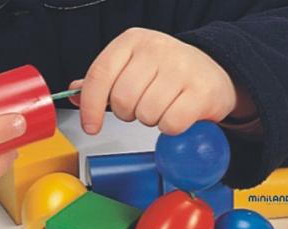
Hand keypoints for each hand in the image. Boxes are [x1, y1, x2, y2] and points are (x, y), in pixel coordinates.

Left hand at [71, 28, 253, 135]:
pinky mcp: (201, 91)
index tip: (91, 126)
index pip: (100, 75)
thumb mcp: (132, 67)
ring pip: (147, 113)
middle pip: (123, 99)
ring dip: (151, 121)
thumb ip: (104, 81)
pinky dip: (170, 128)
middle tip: (141, 108)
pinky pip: (171, 123)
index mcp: (133, 40)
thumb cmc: (169, 72)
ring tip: (162, 108)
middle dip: (129, 113)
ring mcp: (181, 68)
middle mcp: (156, 49)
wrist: (214, 73)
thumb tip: (73, 93)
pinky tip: (177, 115)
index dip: (91, 106)